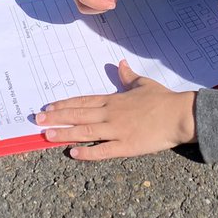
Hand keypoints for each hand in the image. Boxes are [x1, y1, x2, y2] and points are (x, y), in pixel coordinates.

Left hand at [35, 59, 196, 160]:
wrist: (179, 115)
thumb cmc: (162, 99)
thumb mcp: (143, 84)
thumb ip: (128, 76)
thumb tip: (120, 64)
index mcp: (113, 100)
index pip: (83, 101)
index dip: (64, 104)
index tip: (48, 106)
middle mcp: (111, 114)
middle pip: (78, 115)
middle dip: (57, 117)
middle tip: (37, 120)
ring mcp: (117, 131)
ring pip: (85, 131)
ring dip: (65, 133)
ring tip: (47, 135)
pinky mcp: (126, 146)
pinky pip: (103, 150)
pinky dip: (87, 152)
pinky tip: (73, 153)